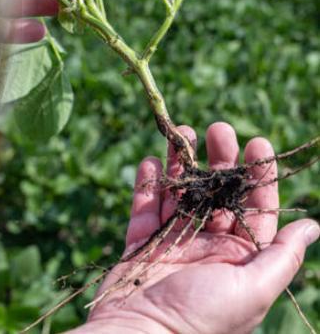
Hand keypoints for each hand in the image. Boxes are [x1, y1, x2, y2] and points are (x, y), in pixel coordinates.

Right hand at [71, 122, 319, 333]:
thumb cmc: (202, 317)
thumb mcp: (253, 289)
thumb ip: (282, 256)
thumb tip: (313, 226)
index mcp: (239, 258)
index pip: (254, 209)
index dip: (259, 176)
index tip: (257, 143)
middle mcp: (207, 247)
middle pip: (217, 194)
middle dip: (220, 160)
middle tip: (219, 129)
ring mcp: (172, 243)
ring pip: (180, 194)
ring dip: (181, 164)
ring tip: (182, 133)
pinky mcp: (140, 244)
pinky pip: (144, 207)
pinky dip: (146, 183)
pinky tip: (150, 160)